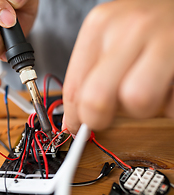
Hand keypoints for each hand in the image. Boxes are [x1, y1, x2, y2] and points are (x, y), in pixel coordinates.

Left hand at [63, 0, 173, 133]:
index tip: (78, 127)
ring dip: (140, 109)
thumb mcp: (111, 34)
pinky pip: (171, 104)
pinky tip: (168, 86)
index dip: (74, 117)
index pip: (74, 87)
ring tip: (145, 93)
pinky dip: (169, 106)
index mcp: (100, 25)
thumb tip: (76, 119)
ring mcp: (163, 39)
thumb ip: (91, 72)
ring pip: (136, 101)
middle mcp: (129, 28)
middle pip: (97, 98)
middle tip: (106, 119)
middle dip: (98, 119)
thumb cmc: (147, 23)